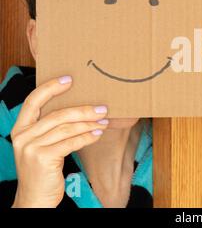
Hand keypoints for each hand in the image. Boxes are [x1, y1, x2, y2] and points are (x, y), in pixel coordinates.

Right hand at [10, 76, 108, 207]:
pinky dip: (87, 136)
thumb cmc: (43, 170)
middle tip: (102, 107)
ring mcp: (30, 147)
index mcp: (20, 128)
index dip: (51, 87)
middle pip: (57, 114)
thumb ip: (52, 129)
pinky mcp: (42, 158)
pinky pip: (70, 142)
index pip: (33, 101)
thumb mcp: (42, 145)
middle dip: (83, 109)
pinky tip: (97, 133)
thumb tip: (81, 110)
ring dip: (89, 123)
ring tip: (104, 120)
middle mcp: (22, 135)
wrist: (34, 199)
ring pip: (66, 128)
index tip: (69, 79)